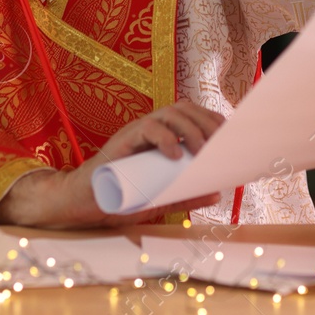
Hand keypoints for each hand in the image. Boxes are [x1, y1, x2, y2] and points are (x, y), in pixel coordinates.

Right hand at [0, 100, 225, 228]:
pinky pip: (146, 129)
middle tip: (220, 145)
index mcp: (161, 137)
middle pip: (184, 109)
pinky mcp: (122, 141)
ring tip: (201, 150)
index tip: (229, 135)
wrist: (84, 204)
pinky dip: (164, 138)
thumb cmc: (119, 199)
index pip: (192, 115)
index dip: (212, 119)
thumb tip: (217, 193)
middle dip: (207, 122)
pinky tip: (175, 155)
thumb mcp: (160, 200)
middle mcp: (150, 128)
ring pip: (168, 114)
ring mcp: (135, 132)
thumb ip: (185, 196)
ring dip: (190, 128)